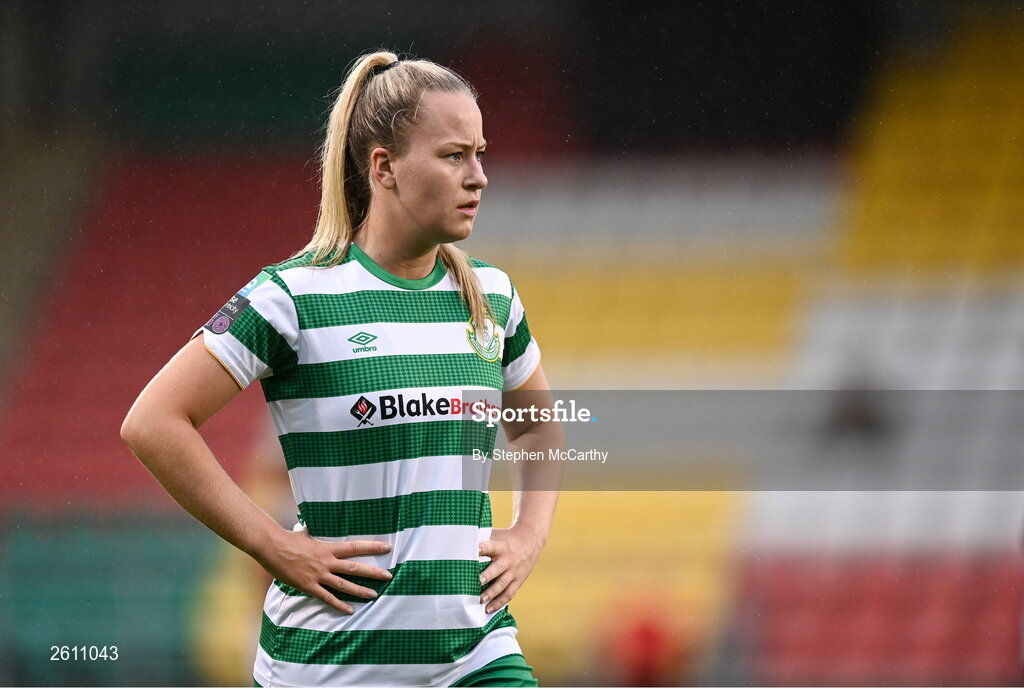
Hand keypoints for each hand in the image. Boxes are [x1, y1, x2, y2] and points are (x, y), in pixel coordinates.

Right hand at [255, 528, 392, 613]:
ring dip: (360, 591)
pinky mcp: (309, 586)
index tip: (387, 548)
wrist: (272, 547)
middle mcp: (327, 562)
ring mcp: (318, 575)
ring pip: (344, 585)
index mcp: (328, 548)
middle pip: (354, 568)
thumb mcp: (306, 533)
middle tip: (388, 576)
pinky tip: (350, 610)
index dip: (372, 547)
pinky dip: (339, 605)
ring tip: (374, 595)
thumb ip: (315, 532)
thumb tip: (314, 525)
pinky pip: (327, 598)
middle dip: (373, 573)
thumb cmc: (288, 539)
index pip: (355, 547)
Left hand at [478, 525, 545, 613]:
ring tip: (480, 601)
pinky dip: (499, 602)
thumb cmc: (506, 537)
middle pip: (497, 569)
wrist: (531, 539)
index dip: (483, 548)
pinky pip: (509, 593)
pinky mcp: (519, 580)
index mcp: (501, 546)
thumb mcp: (496, 535)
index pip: (491, 547)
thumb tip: (459, 543)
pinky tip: (489, 609)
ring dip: (491, 593)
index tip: (474, 551)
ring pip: (502, 584)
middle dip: (486, 576)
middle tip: (476, 582)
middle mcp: (508, 560)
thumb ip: (481, 539)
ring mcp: (514, 571)